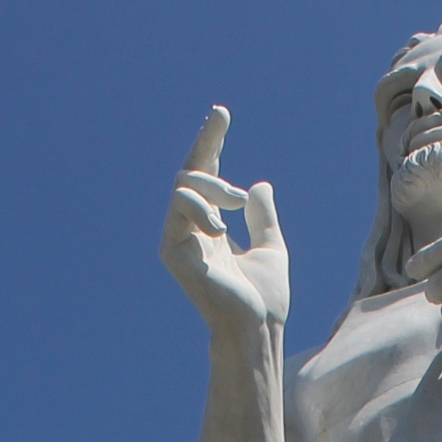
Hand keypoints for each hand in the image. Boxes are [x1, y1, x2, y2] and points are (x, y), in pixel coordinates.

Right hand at [160, 106, 288, 340]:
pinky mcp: (171, 250)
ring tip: (235, 204)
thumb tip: (259, 185)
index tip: (221, 115)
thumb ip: (262, 217)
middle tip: (221, 114)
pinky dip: (202, 208)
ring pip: (184, 185)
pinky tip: (220, 229)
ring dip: (213, 185)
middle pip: (190, 173)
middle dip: (205, 140)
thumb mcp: (270, 246)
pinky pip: (179, 206)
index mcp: (212, 229)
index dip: (212, 146)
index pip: (207, 179)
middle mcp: (192, 231)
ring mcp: (179, 240)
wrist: (256, 328)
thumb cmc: (264, 299)